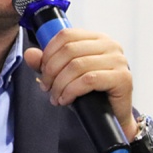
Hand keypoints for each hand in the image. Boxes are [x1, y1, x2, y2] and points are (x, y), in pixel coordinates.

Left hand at [23, 27, 137, 138]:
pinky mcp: (123, 78)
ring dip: (60, 84)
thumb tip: (30, 54)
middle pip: (69, 50)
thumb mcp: (64, 76)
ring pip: (77, 66)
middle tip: (46, 87)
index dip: (48, 53)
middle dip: (51, 71)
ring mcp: (118, 60)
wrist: (113, 118)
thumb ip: (47, 63)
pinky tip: (66, 100)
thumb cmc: (90, 94)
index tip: (42, 71)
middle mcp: (110, 45)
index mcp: (96, 38)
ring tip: (56, 97)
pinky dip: (71, 91)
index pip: (66, 35)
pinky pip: (89, 80)